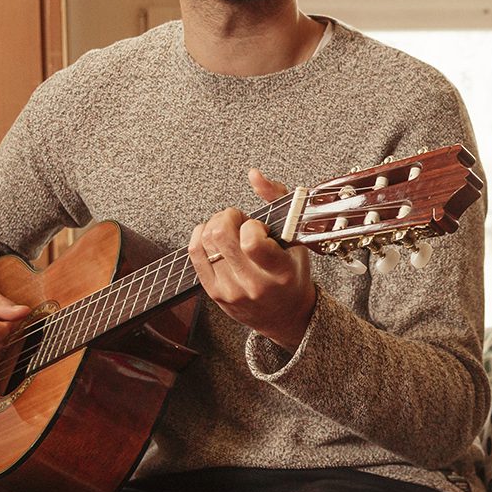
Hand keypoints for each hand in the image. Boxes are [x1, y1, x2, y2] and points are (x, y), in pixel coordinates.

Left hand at [190, 169, 318, 349]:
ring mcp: (231, 290)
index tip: (259, 227)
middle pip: (220, 235)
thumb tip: (254, 174)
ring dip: (216, 225)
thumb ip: (278, 200)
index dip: (251, 225)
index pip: (251, 242)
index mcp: (280, 272)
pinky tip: (214, 236)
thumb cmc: (292, 274)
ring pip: (206, 241)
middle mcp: (254, 284)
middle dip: (229, 216)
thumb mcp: (296, 239)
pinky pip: (195, 253)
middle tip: (240, 220)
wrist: (284, 316)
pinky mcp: (214, 293)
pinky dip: (201, 234)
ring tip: (231, 230)